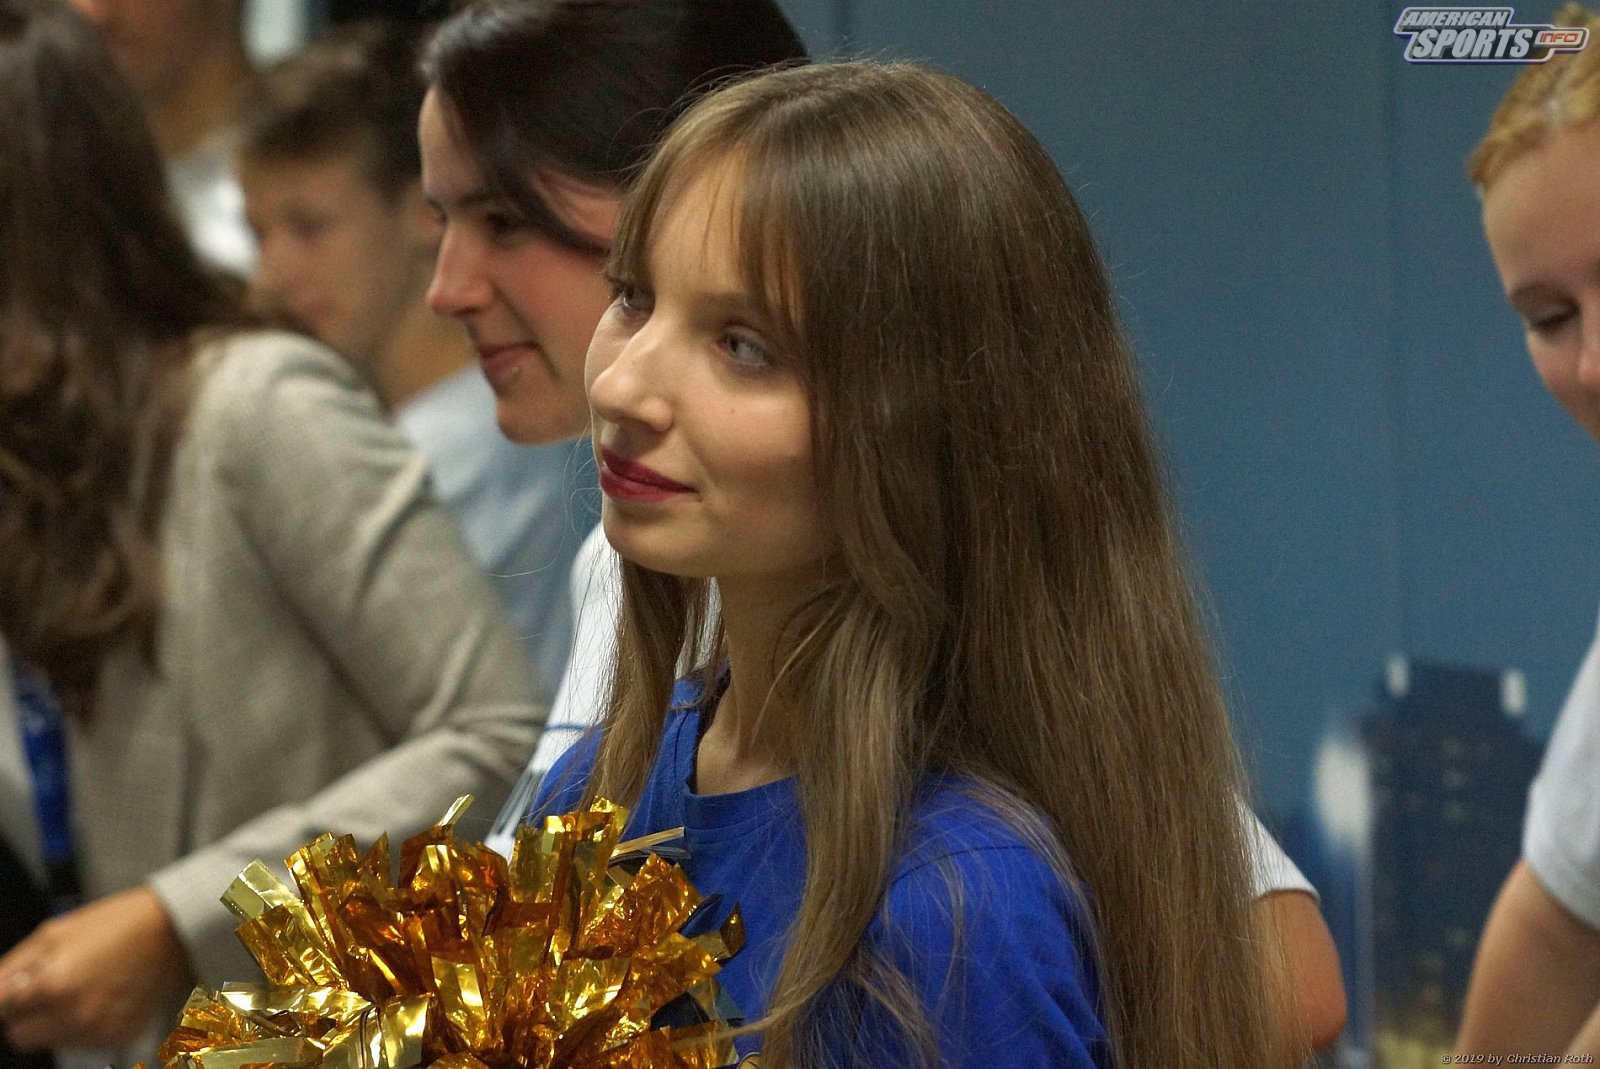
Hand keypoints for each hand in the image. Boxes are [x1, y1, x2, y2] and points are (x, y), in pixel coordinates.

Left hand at [0, 887, 191, 1050]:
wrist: (174, 930)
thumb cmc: (116, 923)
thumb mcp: (54, 932)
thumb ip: (12, 967)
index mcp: (54, 985)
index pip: (0, 1012)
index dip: (10, 998)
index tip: (21, 991)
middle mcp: (75, 1016)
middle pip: (20, 1037)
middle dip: (27, 1016)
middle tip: (49, 990)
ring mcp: (99, 1031)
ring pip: (51, 1042)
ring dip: (56, 1022)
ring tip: (83, 988)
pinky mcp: (119, 1038)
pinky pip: (83, 1043)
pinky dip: (85, 1026)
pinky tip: (103, 998)